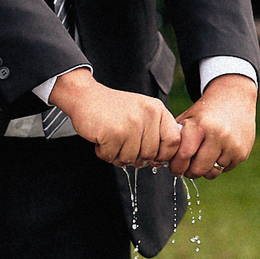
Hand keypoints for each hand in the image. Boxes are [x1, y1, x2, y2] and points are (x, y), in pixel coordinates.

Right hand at [49, 69, 181, 166]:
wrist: (86, 97)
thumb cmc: (112, 109)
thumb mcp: (140, 113)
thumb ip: (154, 133)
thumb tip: (160, 161)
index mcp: (157, 110)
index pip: (174, 141)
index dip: (164, 154)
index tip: (154, 157)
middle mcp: (147, 115)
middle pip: (151, 154)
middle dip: (135, 157)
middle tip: (123, 147)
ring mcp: (131, 125)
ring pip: (131, 158)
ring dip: (117, 156)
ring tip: (111, 141)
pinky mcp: (114, 133)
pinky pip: (112, 157)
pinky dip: (104, 153)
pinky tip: (102, 140)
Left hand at [170, 73, 257, 178]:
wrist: (234, 98)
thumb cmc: (204, 113)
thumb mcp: (187, 119)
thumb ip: (175, 139)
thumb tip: (160, 163)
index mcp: (200, 125)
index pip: (184, 156)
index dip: (177, 166)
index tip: (175, 168)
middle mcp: (218, 135)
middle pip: (198, 169)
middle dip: (190, 172)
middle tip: (187, 168)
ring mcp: (232, 144)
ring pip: (212, 173)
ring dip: (205, 169)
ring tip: (203, 158)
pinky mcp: (242, 152)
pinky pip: (225, 170)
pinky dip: (219, 165)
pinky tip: (218, 152)